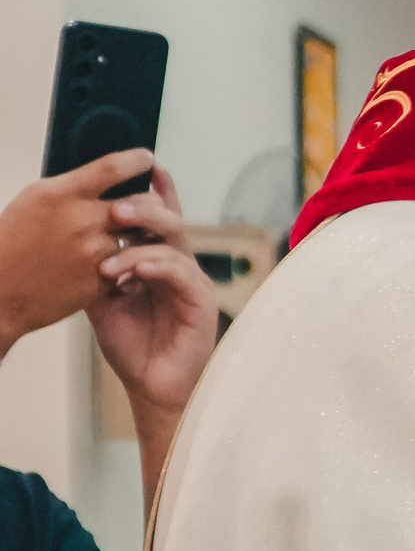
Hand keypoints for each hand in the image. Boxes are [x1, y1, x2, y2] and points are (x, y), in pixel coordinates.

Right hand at [0, 149, 156, 351]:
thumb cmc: (12, 242)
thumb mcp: (34, 201)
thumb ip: (71, 189)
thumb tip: (107, 177)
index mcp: (60, 194)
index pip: (114, 167)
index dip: (137, 160)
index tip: (146, 158)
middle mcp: (83, 220)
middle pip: (142, 201)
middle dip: (151, 201)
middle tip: (150, 202)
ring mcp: (96, 251)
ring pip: (141, 233)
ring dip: (143, 231)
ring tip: (138, 230)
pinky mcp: (103, 278)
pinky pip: (132, 260)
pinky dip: (133, 257)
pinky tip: (125, 257)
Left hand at [87, 167, 217, 424]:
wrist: (151, 386)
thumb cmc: (133, 344)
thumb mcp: (104, 298)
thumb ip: (101, 267)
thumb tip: (78, 233)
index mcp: (158, 261)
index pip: (158, 218)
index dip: (153, 191)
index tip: (139, 164)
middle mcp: (179, 265)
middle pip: (169, 220)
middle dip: (144, 204)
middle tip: (116, 202)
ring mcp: (192, 282)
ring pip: (175, 240)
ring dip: (144, 230)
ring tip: (116, 227)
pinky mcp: (201, 302)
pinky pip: (179, 272)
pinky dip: (152, 265)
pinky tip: (128, 269)